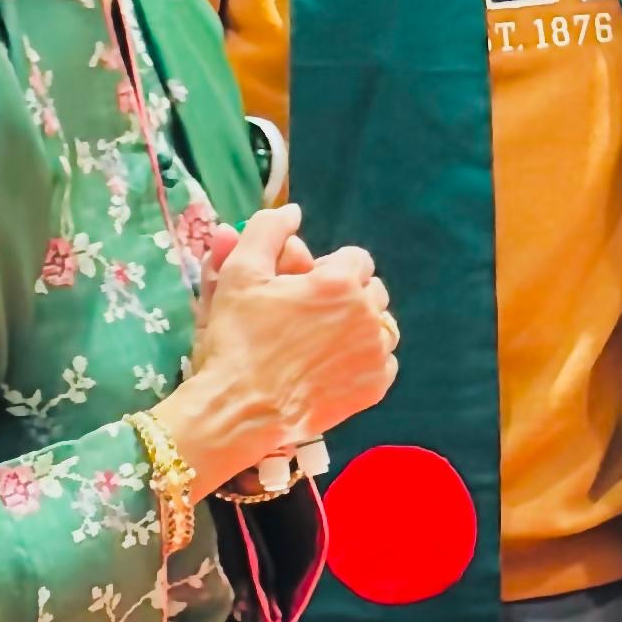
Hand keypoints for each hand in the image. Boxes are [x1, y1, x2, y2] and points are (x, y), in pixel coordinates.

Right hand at [157, 204, 396, 477]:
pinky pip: (383, 361)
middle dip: (347, 295)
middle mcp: (368, 314)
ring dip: (359, 325)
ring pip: (381, 325)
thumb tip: (294, 212)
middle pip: (371, 290)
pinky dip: (364, 359)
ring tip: (321, 340)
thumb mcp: (240, 273)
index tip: (303, 288)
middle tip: (309, 314)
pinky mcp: (374, 386)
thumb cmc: (237, 338)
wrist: (240, 409)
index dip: (327, 269)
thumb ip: (267, 230)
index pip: (355, 258)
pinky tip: (332, 365)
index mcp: (340, 281)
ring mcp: (375, 353)